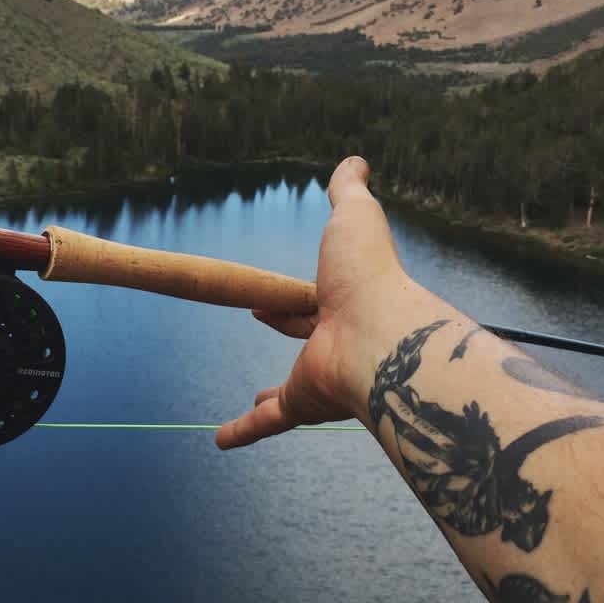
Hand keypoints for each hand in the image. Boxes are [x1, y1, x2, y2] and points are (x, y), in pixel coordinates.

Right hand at [215, 156, 413, 448]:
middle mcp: (336, 341)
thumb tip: (356, 162)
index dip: (296, 294)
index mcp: (348, 299)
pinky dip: (243, 431)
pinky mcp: (304, 401)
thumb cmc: (369, 274)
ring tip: (257, 398)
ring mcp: (321, 375)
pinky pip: (268, 422)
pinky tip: (220, 441)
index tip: (274, 297)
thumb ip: (350, 190)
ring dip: (272, 396)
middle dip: (289, 331)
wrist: (383, 335)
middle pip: (304, 337)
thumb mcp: (354, 217)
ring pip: (289, 389)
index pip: (316, 296)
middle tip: (266, 324)